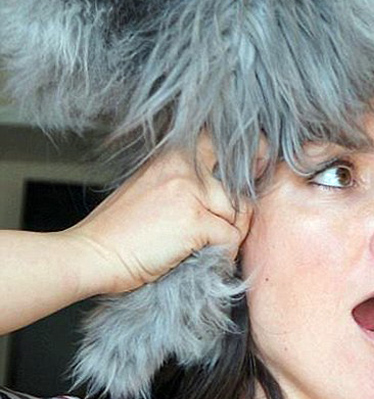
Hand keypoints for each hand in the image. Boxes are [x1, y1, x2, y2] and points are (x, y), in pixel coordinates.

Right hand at [61, 133, 256, 295]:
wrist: (90, 254)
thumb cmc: (118, 229)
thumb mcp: (150, 186)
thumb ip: (183, 180)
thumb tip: (222, 191)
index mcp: (172, 155)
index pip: (221, 140)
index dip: (246, 151)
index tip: (256, 166)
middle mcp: (183, 167)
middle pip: (239, 180)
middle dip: (246, 202)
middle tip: (237, 221)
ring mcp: (190, 192)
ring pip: (238, 212)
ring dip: (233, 233)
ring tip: (213, 246)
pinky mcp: (194, 221)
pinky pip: (230, 237)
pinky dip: (225, 252)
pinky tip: (208, 258)